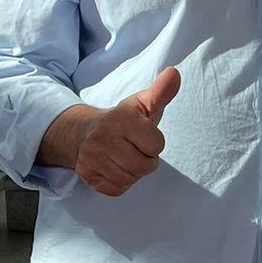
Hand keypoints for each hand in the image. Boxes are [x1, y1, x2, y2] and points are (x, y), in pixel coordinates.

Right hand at [52, 67, 180, 195]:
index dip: (154, 143)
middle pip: (144, 166)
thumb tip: (175, 73)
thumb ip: (161, 91)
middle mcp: (102, 137)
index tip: (143, 135)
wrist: (86, 133)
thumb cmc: (123, 120)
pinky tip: (114, 167)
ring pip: (130, 179)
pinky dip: (120, 182)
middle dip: (145, 160)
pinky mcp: (87, 175)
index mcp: (121, 118)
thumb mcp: (143, 103)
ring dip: (133, 172)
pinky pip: (116, 189)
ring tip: (125, 157)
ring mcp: (92, 157)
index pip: (156, 145)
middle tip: (135, 149)